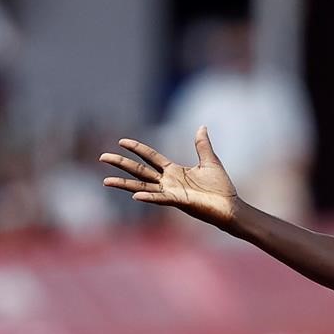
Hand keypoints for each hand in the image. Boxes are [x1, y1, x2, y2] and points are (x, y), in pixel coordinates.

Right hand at [100, 126, 239, 226]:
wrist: (231, 207)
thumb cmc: (221, 188)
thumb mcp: (210, 161)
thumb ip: (202, 145)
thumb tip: (202, 126)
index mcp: (174, 171)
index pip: (150, 157)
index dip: (137, 148)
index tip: (121, 141)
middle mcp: (168, 182)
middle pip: (139, 170)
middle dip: (121, 163)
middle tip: (102, 157)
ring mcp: (171, 193)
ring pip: (142, 186)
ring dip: (124, 184)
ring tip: (106, 180)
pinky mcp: (178, 202)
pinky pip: (160, 199)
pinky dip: (148, 197)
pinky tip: (135, 196)